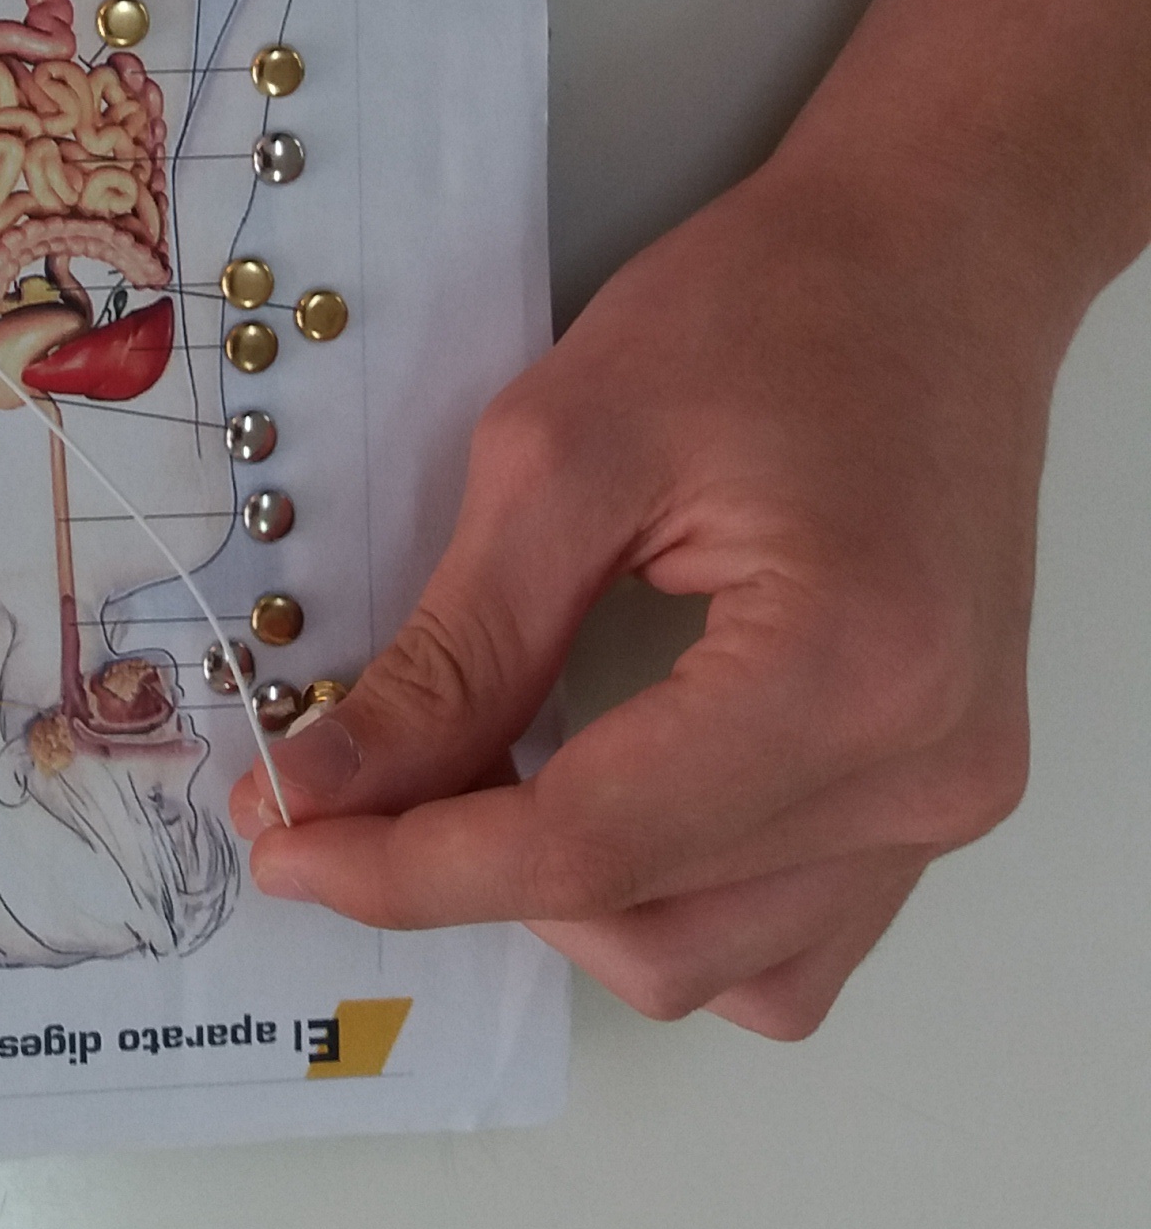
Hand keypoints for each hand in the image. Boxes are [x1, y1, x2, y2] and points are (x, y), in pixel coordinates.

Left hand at [230, 147, 1047, 1037]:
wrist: (928, 262)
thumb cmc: (759, 310)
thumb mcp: (561, 451)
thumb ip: (453, 648)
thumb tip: (321, 786)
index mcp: (848, 674)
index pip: (588, 846)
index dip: (411, 864)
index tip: (278, 841)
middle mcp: (927, 776)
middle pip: (650, 931)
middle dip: (473, 874)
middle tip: (353, 780)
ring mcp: (949, 801)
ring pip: (718, 966)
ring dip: (568, 905)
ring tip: (469, 780)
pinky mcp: (939, 793)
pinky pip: (788, 937)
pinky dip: (668, 901)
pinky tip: (591, 799)